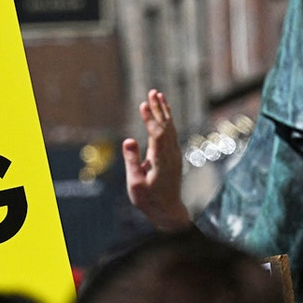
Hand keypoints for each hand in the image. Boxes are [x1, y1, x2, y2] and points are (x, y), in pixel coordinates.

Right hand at [123, 90, 190, 230]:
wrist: (168, 211)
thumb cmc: (149, 200)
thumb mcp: (135, 184)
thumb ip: (132, 161)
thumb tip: (128, 140)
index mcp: (161, 160)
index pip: (156, 134)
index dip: (150, 118)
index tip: (142, 104)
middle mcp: (171, 154)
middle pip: (166, 126)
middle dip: (159, 108)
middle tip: (153, 91)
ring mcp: (174, 154)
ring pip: (170, 128)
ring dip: (164, 111)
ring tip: (158, 95)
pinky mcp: (173, 156)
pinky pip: (171, 133)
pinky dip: (167, 120)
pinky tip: (164, 113)